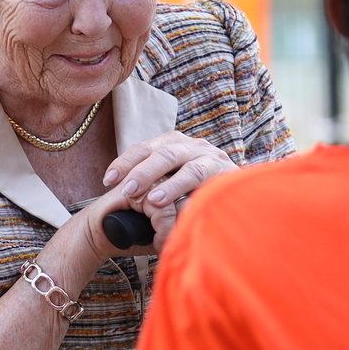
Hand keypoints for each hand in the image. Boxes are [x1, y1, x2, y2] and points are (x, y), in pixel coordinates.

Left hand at [103, 133, 234, 246]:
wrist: (239, 197)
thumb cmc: (197, 193)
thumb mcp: (171, 183)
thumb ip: (152, 183)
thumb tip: (119, 193)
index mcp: (175, 144)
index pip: (146, 148)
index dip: (126, 162)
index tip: (109, 179)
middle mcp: (193, 146)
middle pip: (164, 154)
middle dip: (142, 172)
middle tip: (126, 190)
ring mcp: (212, 158)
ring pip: (187, 167)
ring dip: (167, 184)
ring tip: (151, 200)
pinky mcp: (228, 173)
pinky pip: (207, 181)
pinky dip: (190, 192)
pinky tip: (180, 205)